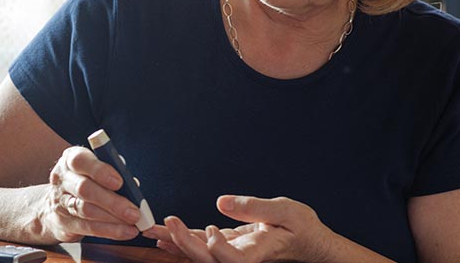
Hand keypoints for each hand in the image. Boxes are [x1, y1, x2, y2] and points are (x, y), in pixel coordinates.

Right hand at [36, 146, 141, 242]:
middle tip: (134, 212)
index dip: (100, 171)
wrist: (54, 204)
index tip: (119, 182)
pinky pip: (87, 228)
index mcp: (70, 159)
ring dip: (113, 219)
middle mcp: (62, 179)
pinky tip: (125, 231)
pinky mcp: (63, 222)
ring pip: (86, 211)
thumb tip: (133, 185)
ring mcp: (60, 202)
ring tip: (133, 223)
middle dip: (112, 202)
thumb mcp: (95, 170)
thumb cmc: (84, 181)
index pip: (80, 161)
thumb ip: (113, 173)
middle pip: (84, 189)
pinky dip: (109, 230)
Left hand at [144, 195, 333, 262]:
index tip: (210, 231)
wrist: (307, 241)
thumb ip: (254, 207)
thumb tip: (220, 202)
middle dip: (185, 243)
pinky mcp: (229, 246)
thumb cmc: (302, 227)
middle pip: (209, 259)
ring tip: (151, 230)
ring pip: (200, 253)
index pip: (235, 259)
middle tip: (167, 224)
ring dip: (175, 241)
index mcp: (260, 250)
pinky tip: (164, 237)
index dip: (219, 249)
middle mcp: (244, 256)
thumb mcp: (286, 210)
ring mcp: (234, 253)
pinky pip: (202, 246)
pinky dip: (183, 240)